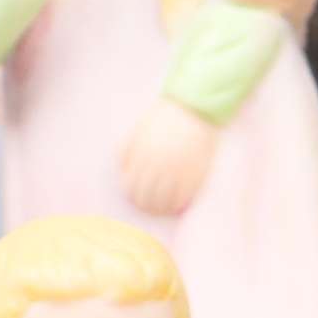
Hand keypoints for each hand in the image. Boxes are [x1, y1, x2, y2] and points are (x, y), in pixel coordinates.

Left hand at [120, 98, 218, 215]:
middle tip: (147, 208)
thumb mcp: (138, 129)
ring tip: (160, 211)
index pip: (131, 185)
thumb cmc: (165, 116)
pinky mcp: (195, 172)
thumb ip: (125, 149)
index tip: (135, 200)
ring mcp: (178, 169)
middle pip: (147, 195)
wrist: (195, 107)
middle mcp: (158, 164)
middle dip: (145, 205)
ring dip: (160, 208)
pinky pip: (184, 195)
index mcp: (142, 153)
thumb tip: (121, 171)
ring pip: (165, 199)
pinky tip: (176, 207)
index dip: (131, 196)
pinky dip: (178, 204)